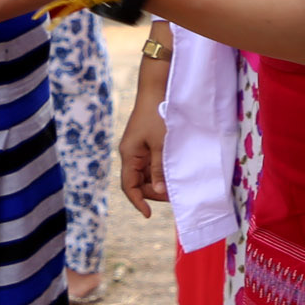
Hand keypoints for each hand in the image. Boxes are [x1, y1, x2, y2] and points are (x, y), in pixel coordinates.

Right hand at [120, 94, 168, 217]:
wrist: (156, 89)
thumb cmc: (158, 115)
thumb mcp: (161, 144)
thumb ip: (159, 168)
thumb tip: (159, 191)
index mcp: (129, 155)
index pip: (128, 186)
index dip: (137, 202)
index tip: (148, 215)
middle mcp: (130, 154)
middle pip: (138, 183)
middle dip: (153, 192)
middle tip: (173, 195)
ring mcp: (138, 149)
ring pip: (145, 174)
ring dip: (158, 181)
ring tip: (176, 185)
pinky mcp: (146, 144)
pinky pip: (150, 164)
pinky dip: (160, 171)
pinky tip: (173, 173)